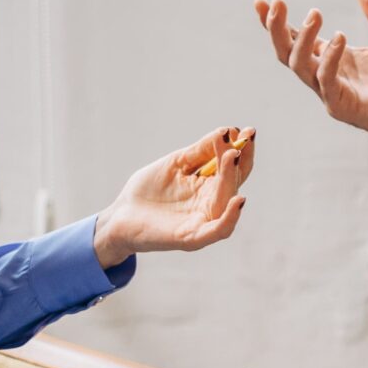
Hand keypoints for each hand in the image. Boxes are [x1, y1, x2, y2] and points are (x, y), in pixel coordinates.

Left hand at [92, 124, 255, 268]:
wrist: (121, 216)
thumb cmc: (149, 190)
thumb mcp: (177, 163)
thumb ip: (201, 151)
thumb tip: (227, 132)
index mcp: (210, 185)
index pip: (234, 167)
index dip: (243, 149)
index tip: (247, 131)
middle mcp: (212, 202)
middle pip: (234, 180)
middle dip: (240, 159)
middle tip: (242, 139)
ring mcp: (203, 220)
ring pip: (226, 199)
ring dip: (232, 178)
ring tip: (232, 156)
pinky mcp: (192, 237)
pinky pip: (218, 230)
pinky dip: (230, 217)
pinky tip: (238, 200)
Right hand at [256, 0, 367, 152]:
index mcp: (334, 60)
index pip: (296, 40)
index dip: (278, 22)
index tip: (264, 0)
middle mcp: (327, 77)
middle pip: (286, 53)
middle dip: (276, 29)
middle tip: (277, 2)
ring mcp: (332, 93)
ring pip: (299, 66)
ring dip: (302, 39)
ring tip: (315, 14)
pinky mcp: (344, 107)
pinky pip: (326, 82)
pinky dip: (329, 59)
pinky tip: (339, 37)